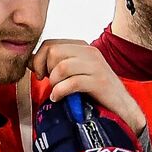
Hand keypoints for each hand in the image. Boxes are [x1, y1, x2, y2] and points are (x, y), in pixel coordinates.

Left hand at [31, 40, 146, 135]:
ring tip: (57, 92)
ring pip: (61, 66)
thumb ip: (54, 64)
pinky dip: (60, 92)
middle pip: (53, 52)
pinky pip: (71, 83)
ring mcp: (96, 66)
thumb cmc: (95, 91)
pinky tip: (59, 98)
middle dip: (46, 70)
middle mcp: (89, 52)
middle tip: (50, 83)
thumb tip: (29, 61)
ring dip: (54, 82)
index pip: (50, 44)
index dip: (39, 60)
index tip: (40, 75)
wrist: (122, 107)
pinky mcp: (99, 82)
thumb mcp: (73, 73)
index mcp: (82, 47)